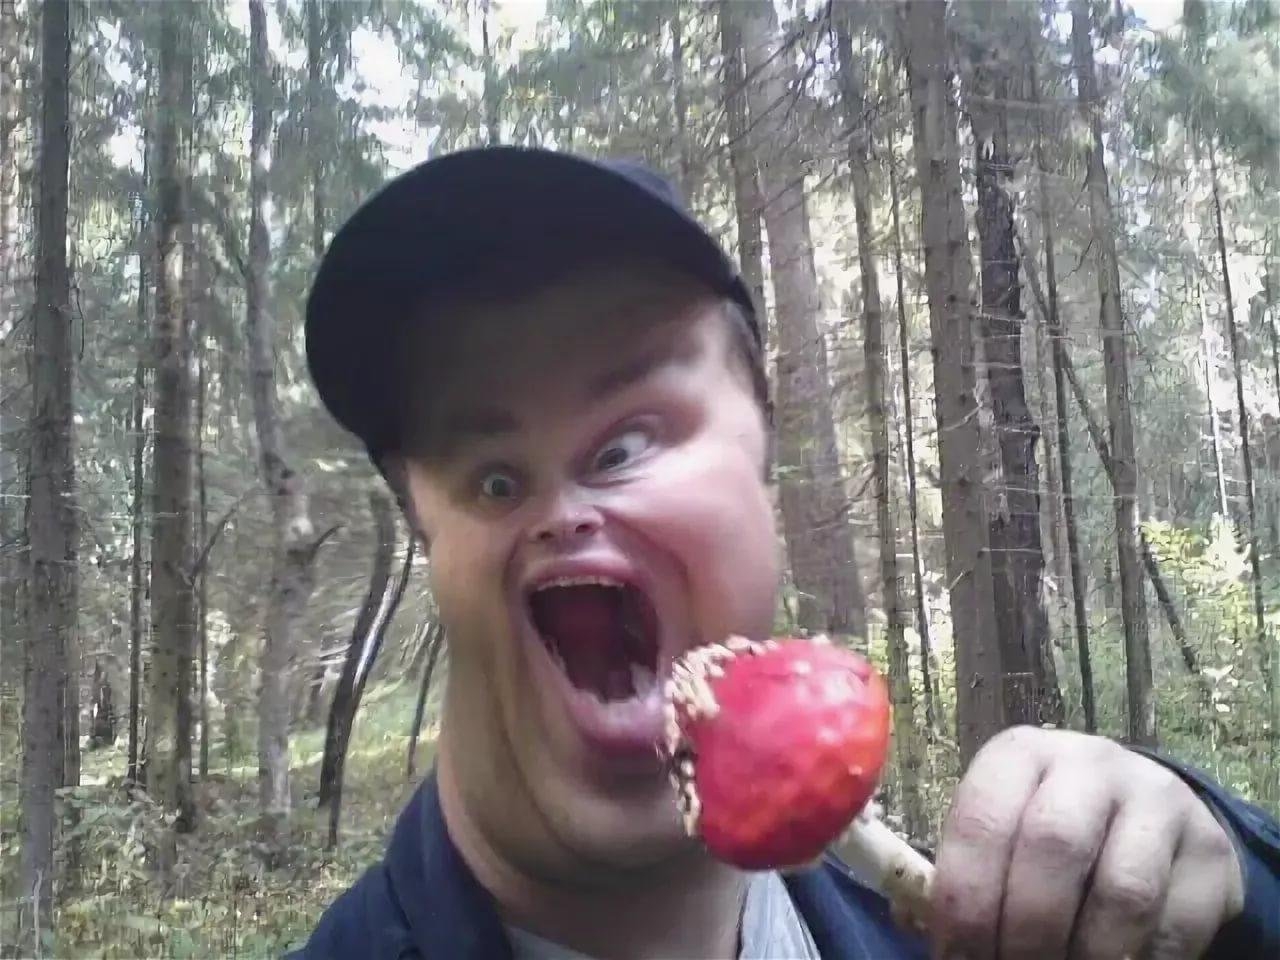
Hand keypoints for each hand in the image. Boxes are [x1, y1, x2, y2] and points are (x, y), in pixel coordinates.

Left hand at [929, 726, 1244, 959]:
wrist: (1146, 811)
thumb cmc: (1045, 825)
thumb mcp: (1001, 828)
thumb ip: (964, 871)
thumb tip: (924, 929)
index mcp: (1019, 755)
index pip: (981, 821)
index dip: (964, 900)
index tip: (956, 955)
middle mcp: (1089, 763)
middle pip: (1052, 848)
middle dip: (1024, 929)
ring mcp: (1157, 799)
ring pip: (1122, 892)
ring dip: (1085, 953)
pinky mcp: (1210, 848)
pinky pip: (1175, 924)